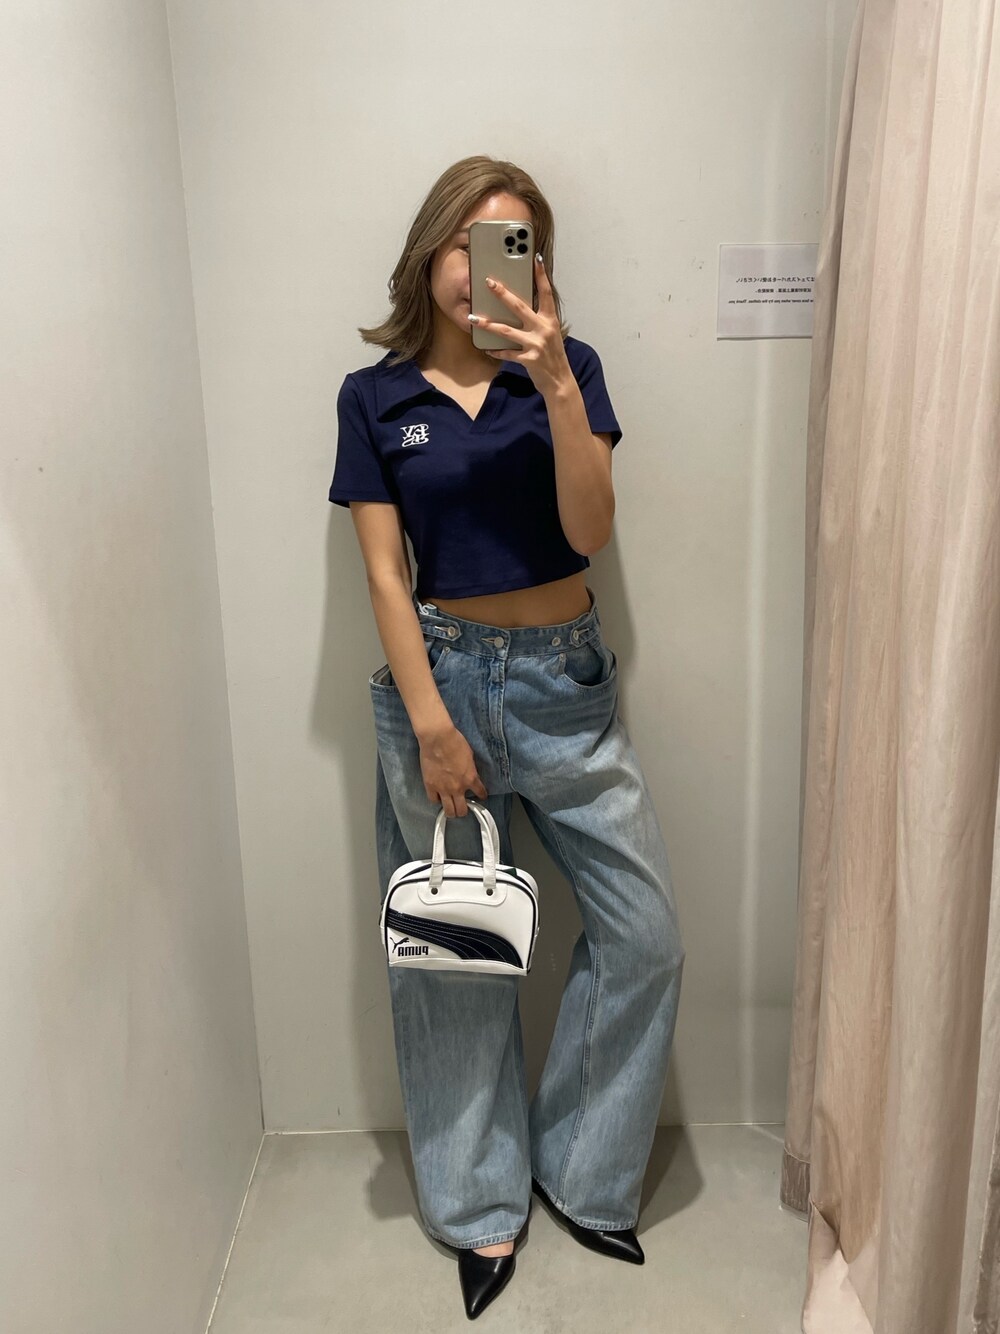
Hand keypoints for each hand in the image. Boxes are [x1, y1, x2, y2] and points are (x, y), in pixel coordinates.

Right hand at [418, 722, 488, 817]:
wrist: (438, 738)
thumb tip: (469, 773)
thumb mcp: (470, 756)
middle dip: (464, 810)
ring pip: (448, 811)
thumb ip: (470, 769)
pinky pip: (433, 800)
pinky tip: (438, 797)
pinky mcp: (430, 786)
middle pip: (462, 810)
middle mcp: (458, 787)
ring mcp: (443, 789)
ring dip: (451, 812)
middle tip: (463, 807)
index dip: (481, 795)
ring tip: (451, 810)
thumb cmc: (455, 742)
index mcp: (470, 778)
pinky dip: (436, 800)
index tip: (481, 796)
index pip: (480, 793)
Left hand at [469, 253, 572, 397]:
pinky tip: (485, 347)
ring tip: (472, 318)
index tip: (536, 259)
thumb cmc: (552, 356)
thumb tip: (517, 307)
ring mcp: (536, 344)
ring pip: (506, 331)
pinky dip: (495, 351)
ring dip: (487, 324)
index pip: (546, 293)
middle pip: (519, 306)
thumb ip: (538, 320)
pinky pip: (507, 353)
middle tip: (489, 282)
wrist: (560, 381)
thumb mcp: (550, 334)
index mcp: (550, 320)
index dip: (542, 275)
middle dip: (502, 293)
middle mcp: (543, 329)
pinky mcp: (528, 359)